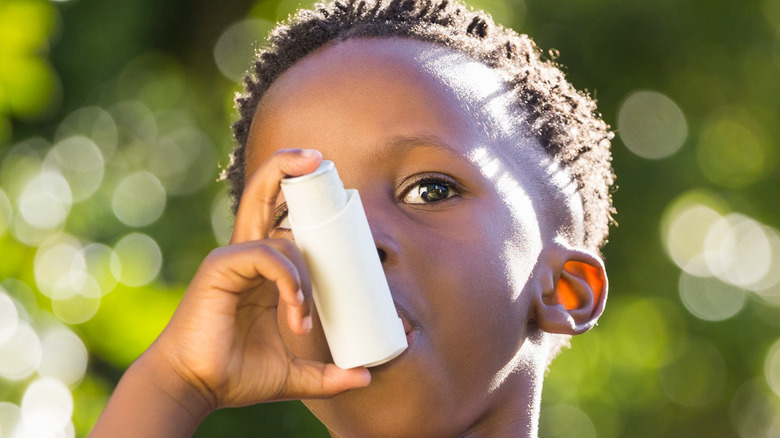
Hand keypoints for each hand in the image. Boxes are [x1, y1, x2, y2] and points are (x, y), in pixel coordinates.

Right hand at [146, 149, 370, 409]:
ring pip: (277, 234)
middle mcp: (247, 255)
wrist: (198, 388)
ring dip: (303, 277)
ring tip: (301, 321)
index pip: (284, 222)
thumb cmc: (237, 374)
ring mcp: (232, 258)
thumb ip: (328, 374)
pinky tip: (294, 310)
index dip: (306, 204)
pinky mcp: (220, 267)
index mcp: (262, 269)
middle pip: (264, 196)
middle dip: (287, 169)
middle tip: (318, 160)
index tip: (340, 200)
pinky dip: (288, 279)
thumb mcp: (293, 373)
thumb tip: (366, 377)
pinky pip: (265, 256)